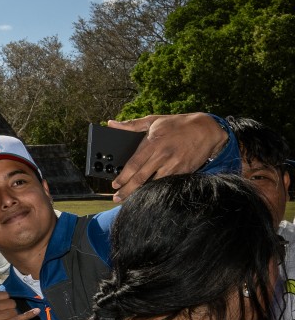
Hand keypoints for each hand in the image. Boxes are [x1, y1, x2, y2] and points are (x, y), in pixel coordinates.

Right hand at [0, 271, 39, 319]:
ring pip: (13, 311)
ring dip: (11, 315)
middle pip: (10, 302)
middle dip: (8, 308)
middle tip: (1, 315)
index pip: (3, 295)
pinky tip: (36, 311)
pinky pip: (17, 319)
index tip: (0, 307)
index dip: (4, 301)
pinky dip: (28, 315)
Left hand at [109, 114, 225, 200]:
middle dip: (128, 190)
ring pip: (154, 183)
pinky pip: (168, 183)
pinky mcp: (184, 171)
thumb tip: (111, 124)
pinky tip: (150, 194)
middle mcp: (163, 156)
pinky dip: (158, 189)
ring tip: (131, 199)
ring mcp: (175, 165)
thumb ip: (131, 125)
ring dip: (142, 192)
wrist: (206, 129)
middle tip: (117, 198)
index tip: (114, 184)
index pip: (134, 164)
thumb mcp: (154, 120)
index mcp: (153, 143)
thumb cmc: (178, 124)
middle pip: (141, 177)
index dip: (123, 176)